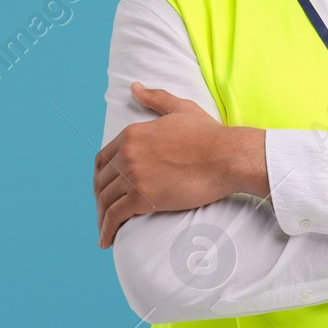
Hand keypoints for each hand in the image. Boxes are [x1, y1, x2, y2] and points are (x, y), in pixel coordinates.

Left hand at [92, 81, 263, 248]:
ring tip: (105, 230)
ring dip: (102, 217)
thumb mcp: (180, 109)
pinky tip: (106, 240)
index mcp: (132, 133)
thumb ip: (155, 98)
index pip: (103, 160)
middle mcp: (127, 153)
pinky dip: (107, 229)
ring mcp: (133, 175)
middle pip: (101, 182)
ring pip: (105, 200)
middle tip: (105, 213)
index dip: (101, 177)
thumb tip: (134, 87)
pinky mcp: (143, 197)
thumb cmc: (209, 134)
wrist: (227, 157)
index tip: (105, 190)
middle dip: (100, 199)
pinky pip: (115, 216)